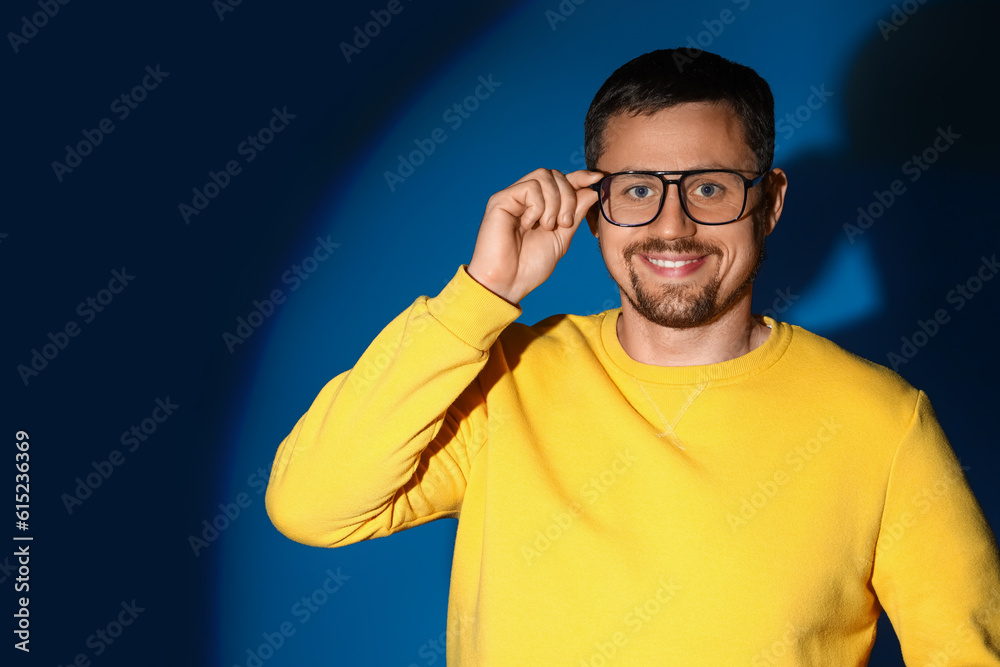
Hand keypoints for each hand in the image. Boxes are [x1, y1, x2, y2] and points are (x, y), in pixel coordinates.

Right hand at [467, 168, 602, 303]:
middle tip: (565, 223)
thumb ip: (576, 213)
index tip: (597, 178)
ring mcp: (513, 197)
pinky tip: (529, 225)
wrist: (508, 282)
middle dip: (568, 197)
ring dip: (554, 202)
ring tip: (547, 227)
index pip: (562, 181)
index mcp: (540, 206)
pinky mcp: (501, 200)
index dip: (580, 177)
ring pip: (544, 176)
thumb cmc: (530, 265)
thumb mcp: (562, 237)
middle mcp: (525, 198)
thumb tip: (592, 190)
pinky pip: (530, 187)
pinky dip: (537, 206)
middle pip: (555, 175)